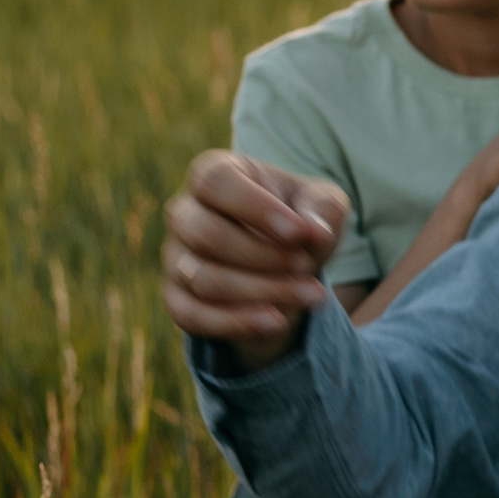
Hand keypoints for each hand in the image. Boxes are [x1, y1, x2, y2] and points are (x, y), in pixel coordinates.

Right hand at [161, 151, 348, 367]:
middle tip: (308, 266)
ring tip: (311, 294)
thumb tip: (314, 231)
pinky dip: (237, 322)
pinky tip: (278, 321)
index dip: (257, 208)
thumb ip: (322, 208)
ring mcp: (175, 258)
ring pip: (204, 279)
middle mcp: (184, 213)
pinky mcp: (176, 299)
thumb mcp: (323, 205)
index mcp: (213, 175)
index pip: (215, 182)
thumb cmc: (299, 221)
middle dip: (265, 256)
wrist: (287, 265)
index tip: (301, 233)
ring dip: (263, 291)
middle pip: (206, 234)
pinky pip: (192, 316)